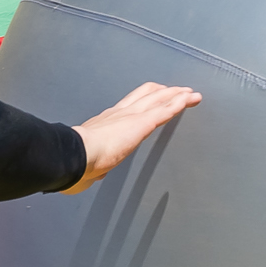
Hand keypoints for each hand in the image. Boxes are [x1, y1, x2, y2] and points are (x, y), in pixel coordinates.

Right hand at [64, 81, 202, 193]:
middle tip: (176, 91)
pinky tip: (190, 99)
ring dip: (177, 95)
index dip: (141, 101)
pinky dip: (179, 103)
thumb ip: (95, 168)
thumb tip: (95, 175)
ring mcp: (131, 116)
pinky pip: (166, 110)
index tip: (149, 100)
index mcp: (104, 124)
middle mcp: (118, 114)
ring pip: (159, 99)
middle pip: (145, 95)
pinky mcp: (142, 123)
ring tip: (191, 93)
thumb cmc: (74, 163)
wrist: (74, 156)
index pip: (127, 107)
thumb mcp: (86, 165)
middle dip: (162, 92)